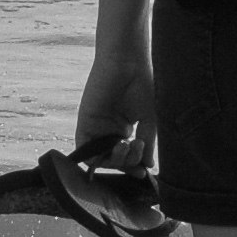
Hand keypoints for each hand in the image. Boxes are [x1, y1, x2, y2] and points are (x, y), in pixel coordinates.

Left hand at [69, 35, 153, 172]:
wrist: (127, 63)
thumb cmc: (142, 85)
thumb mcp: (150, 118)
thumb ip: (148, 142)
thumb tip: (149, 165)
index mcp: (125, 128)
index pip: (128, 157)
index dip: (135, 167)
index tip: (144, 172)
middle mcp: (109, 131)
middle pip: (116, 161)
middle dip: (128, 162)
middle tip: (138, 148)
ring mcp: (97, 129)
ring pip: (102, 160)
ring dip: (116, 160)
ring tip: (127, 145)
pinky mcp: (85, 124)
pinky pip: (85, 151)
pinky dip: (96, 158)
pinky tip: (114, 150)